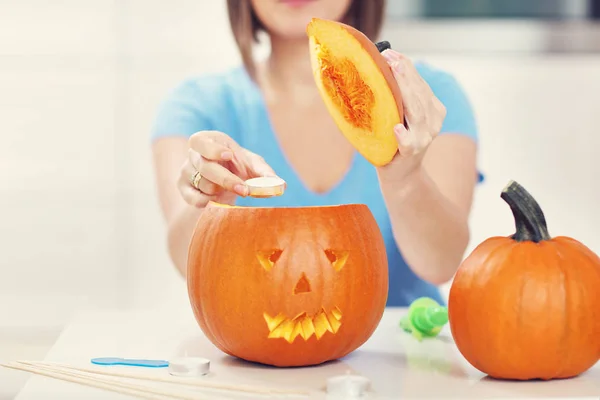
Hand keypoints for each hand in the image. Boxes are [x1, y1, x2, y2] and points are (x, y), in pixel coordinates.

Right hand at [178, 130, 275, 206]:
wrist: (223, 183)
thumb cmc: (238, 167)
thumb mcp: (253, 166)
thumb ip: (265, 173)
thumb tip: (281, 185)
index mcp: (208, 140)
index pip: (201, 141)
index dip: (213, 148)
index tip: (229, 155)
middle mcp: (194, 154)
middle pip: (205, 167)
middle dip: (226, 180)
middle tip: (245, 190)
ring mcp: (185, 171)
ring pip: (202, 184)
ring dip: (221, 191)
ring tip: (229, 191)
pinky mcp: (183, 188)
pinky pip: (194, 198)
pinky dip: (209, 202)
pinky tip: (218, 199)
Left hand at [379, 50, 446, 179]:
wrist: (401, 175)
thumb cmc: (395, 140)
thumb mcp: (400, 115)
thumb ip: (397, 96)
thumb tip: (377, 68)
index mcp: (433, 108)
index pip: (420, 83)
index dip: (406, 66)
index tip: (389, 52)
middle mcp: (433, 121)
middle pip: (419, 94)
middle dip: (404, 74)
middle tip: (388, 58)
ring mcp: (425, 137)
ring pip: (417, 112)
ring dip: (404, 93)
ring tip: (392, 77)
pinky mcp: (412, 153)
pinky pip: (409, 142)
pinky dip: (403, 135)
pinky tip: (396, 128)